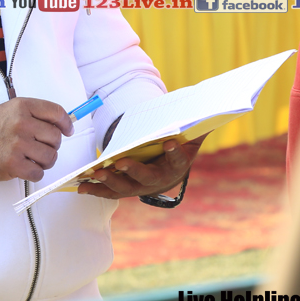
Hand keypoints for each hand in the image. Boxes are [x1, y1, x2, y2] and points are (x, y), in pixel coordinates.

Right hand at [0, 98, 72, 182]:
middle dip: (52, 146)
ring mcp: (17, 144)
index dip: (66, 123)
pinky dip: (34, 173)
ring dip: (44, 162)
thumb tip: (63, 125)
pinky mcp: (13, 164)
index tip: (67, 131)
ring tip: (31, 159)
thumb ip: (34, 114)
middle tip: (39, 148)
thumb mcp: (10, 110)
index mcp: (22, 106)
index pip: (56, 112)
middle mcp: (21, 123)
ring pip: (50, 157)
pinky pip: (38, 173)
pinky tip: (24, 168)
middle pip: (56, 138)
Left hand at [76, 135, 205, 199]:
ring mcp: (141, 187)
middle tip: (121, 162)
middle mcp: (159, 180)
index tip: (171, 142)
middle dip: (134, 170)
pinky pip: (111, 192)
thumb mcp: (193, 137)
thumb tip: (217, 108)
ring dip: (109, 181)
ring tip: (95, 173)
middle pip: (147, 177)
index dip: (175, 152)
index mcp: (177, 166)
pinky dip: (96, 189)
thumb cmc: (179, 150)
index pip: (178, 159)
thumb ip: (200, 125)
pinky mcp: (127, 189)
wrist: (170, 174)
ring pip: (125, 187)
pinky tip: (82, 186)